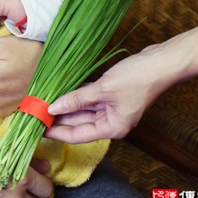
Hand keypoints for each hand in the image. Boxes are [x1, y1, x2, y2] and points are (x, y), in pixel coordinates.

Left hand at [45, 44, 174, 141]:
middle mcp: (111, 122)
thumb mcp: (103, 89)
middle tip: (34, 111)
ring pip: (81, 110)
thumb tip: (52, 108)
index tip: (36, 125)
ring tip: (42, 101)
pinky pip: (88, 99)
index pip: (76, 135)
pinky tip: (59, 91)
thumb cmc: (139, 78)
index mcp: (112, 128)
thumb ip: (76, 100)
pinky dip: (75, 95)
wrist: (163, 61)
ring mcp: (111, 108)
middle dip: (56, 118)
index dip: (55, 131)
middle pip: (77, 124)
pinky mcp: (111, 95)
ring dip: (64, 106)